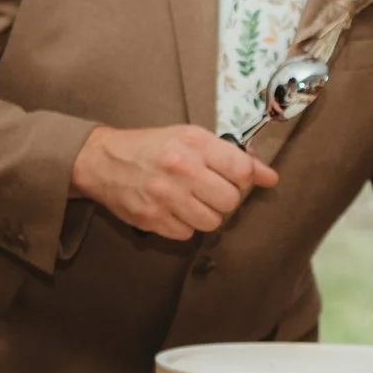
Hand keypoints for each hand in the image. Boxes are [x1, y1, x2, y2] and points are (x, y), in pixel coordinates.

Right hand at [71, 124, 277, 240]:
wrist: (103, 160)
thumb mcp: (192, 139)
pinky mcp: (150, 218)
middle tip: (209, 191)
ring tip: (190, 201)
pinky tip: (173, 210)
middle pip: (229, 201)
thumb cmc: (152, 147)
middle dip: (224, 200)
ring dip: (205, 215)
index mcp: (194, 143)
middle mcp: (180, 168)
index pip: (242, 170)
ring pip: (210, 222)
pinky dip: (183, 225)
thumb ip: (233, 157)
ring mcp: (164, 195)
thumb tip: (270, 178)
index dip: (243, 179)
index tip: (231, 178)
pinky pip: (186, 234)